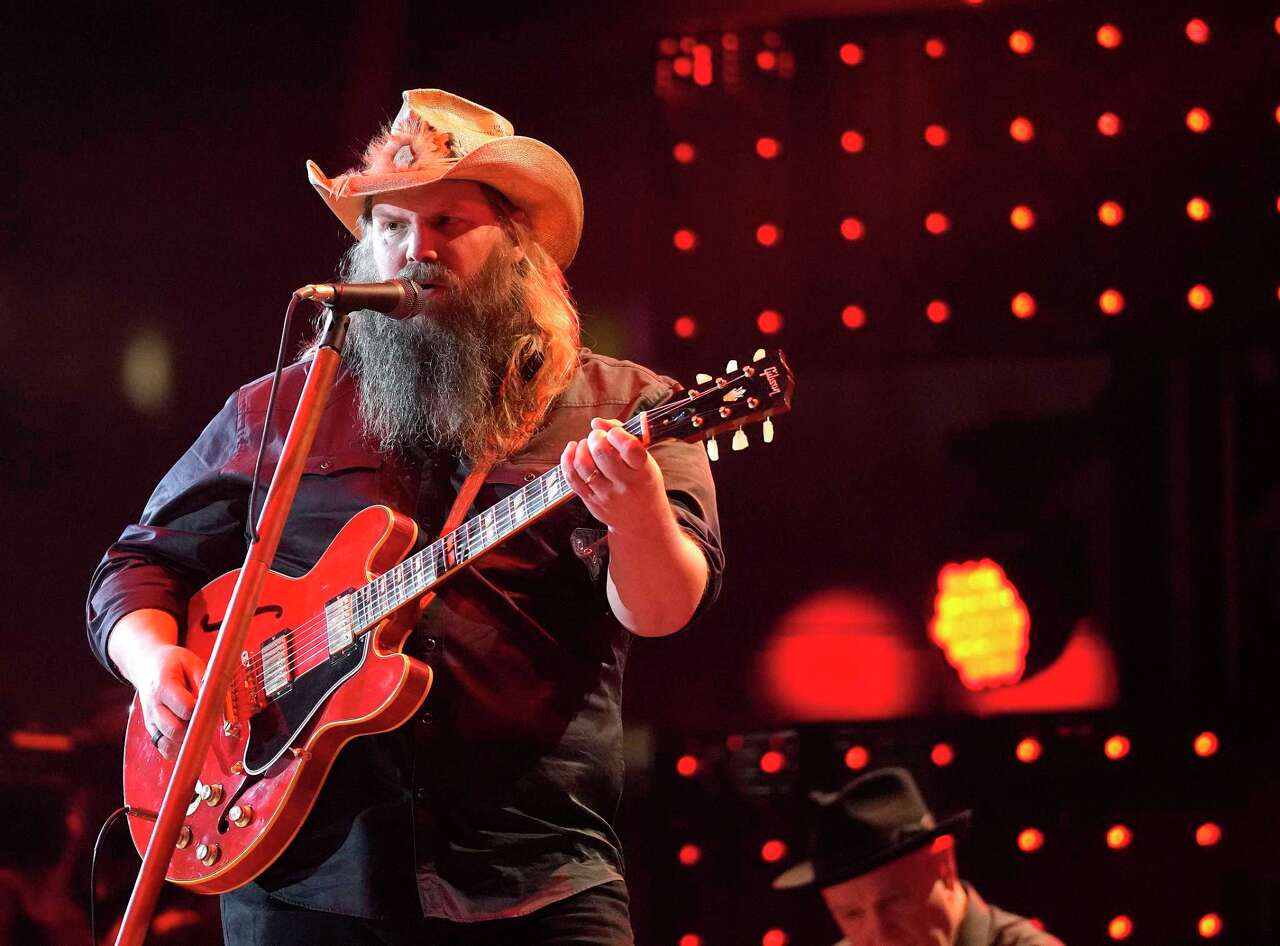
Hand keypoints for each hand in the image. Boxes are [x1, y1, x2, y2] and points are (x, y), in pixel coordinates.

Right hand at [133, 644, 204, 759]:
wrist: (146, 665)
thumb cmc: (171, 663)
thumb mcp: (191, 662)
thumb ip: (204, 680)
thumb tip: (215, 699)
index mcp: (163, 686)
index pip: (185, 707)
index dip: (201, 710)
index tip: (209, 705)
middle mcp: (153, 706)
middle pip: (174, 730)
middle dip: (194, 729)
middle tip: (205, 719)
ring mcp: (150, 720)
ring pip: (167, 743)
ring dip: (186, 741)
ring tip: (197, 728)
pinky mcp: (151, 729)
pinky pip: (163, 747)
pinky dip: (177, 748)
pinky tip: (188, 739)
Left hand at [560, 418, 668, 533]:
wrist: (642, 523)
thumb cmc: (643, 485)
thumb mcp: (645, 462)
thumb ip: (625, 437)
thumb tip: (597, 422)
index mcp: (642, 471)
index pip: (630, 448)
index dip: (617, 434)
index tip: (614, 433)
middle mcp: (624, 484)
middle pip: (602, 454)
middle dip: (595, 437)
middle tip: (598, 437)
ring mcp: (605, 494)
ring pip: (583, 466)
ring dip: (581, 448)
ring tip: (587, 445)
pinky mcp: (590, 501)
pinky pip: (571, 479)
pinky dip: (567, 459)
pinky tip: (572, 450)